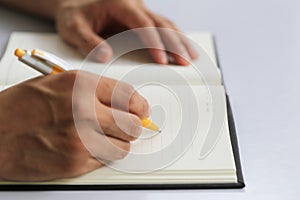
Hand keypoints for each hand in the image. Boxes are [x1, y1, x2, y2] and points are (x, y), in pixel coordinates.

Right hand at [0, 71, 148, 180]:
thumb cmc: (22, 107)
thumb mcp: (58, 84)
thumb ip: (94, 91)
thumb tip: (125, 104)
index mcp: (80, 85)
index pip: (129, 96)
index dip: (140, 106)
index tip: (141, 112)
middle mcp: (83, 110)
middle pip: (133, 124)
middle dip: (131, 126)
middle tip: (124, 126)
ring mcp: (80, 138)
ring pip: (124, 146)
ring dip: (117, 142)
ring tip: (100, 137)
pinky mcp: (75, 162)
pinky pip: (106, 160)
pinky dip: (102, 155)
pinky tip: (86, 147)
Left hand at [55, 0, 197, 64]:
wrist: (75, 4)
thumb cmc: (74, 15)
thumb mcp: (73, 27)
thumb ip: (87, 41)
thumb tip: (105, 56)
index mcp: (119, 4)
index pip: (142, 24)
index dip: (153, 42)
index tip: (161, 60)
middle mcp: (134, 5)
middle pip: (160, 23)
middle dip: (174, 43)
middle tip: (184, 61)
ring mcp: (140, 11)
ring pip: (166, 23)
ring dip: (179, 40)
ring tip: (191, 56)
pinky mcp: (141, 19)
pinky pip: (162, 26)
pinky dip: (174, 38)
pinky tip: (182, 47)